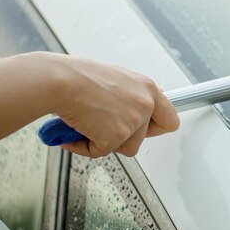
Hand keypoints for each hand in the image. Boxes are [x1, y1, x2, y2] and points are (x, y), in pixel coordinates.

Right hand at [51, 54, 179, 157]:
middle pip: (145, 137)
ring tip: (87, 123)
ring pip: (125, 147)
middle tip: (106, 127)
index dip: (156, 127)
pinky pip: (101, 151)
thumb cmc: (79, 77)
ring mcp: (133, 121)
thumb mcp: (116, 79)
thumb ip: (132, 94)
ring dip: (105, 141)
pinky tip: (76, 130)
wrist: (59, 81)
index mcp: (147, 88)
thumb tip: (140, 107)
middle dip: (126, 137)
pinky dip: (85, 146)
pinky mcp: (116, 136)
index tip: (147, 129)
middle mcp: (145, 103)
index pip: (170, 118)